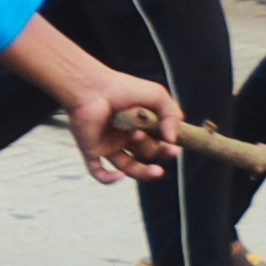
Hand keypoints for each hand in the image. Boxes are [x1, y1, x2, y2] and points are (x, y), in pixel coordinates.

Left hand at [66, 73, 182, 182]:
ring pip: (129, 168)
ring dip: (143, 172)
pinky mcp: (91, 150)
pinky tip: (120, 176)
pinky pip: (98, 172)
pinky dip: (109, 179)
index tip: (174, 148)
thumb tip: (173, 140)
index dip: (167, 150)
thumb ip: (172, 115)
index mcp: (141, 126)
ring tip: (157, 170)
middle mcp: (125, 138)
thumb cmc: (122, 88)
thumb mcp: (157, 96)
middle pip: (146, 155)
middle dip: (154, 151)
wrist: (90, 87)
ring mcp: (108, 145)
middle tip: (151, 139)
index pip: (158, 145)